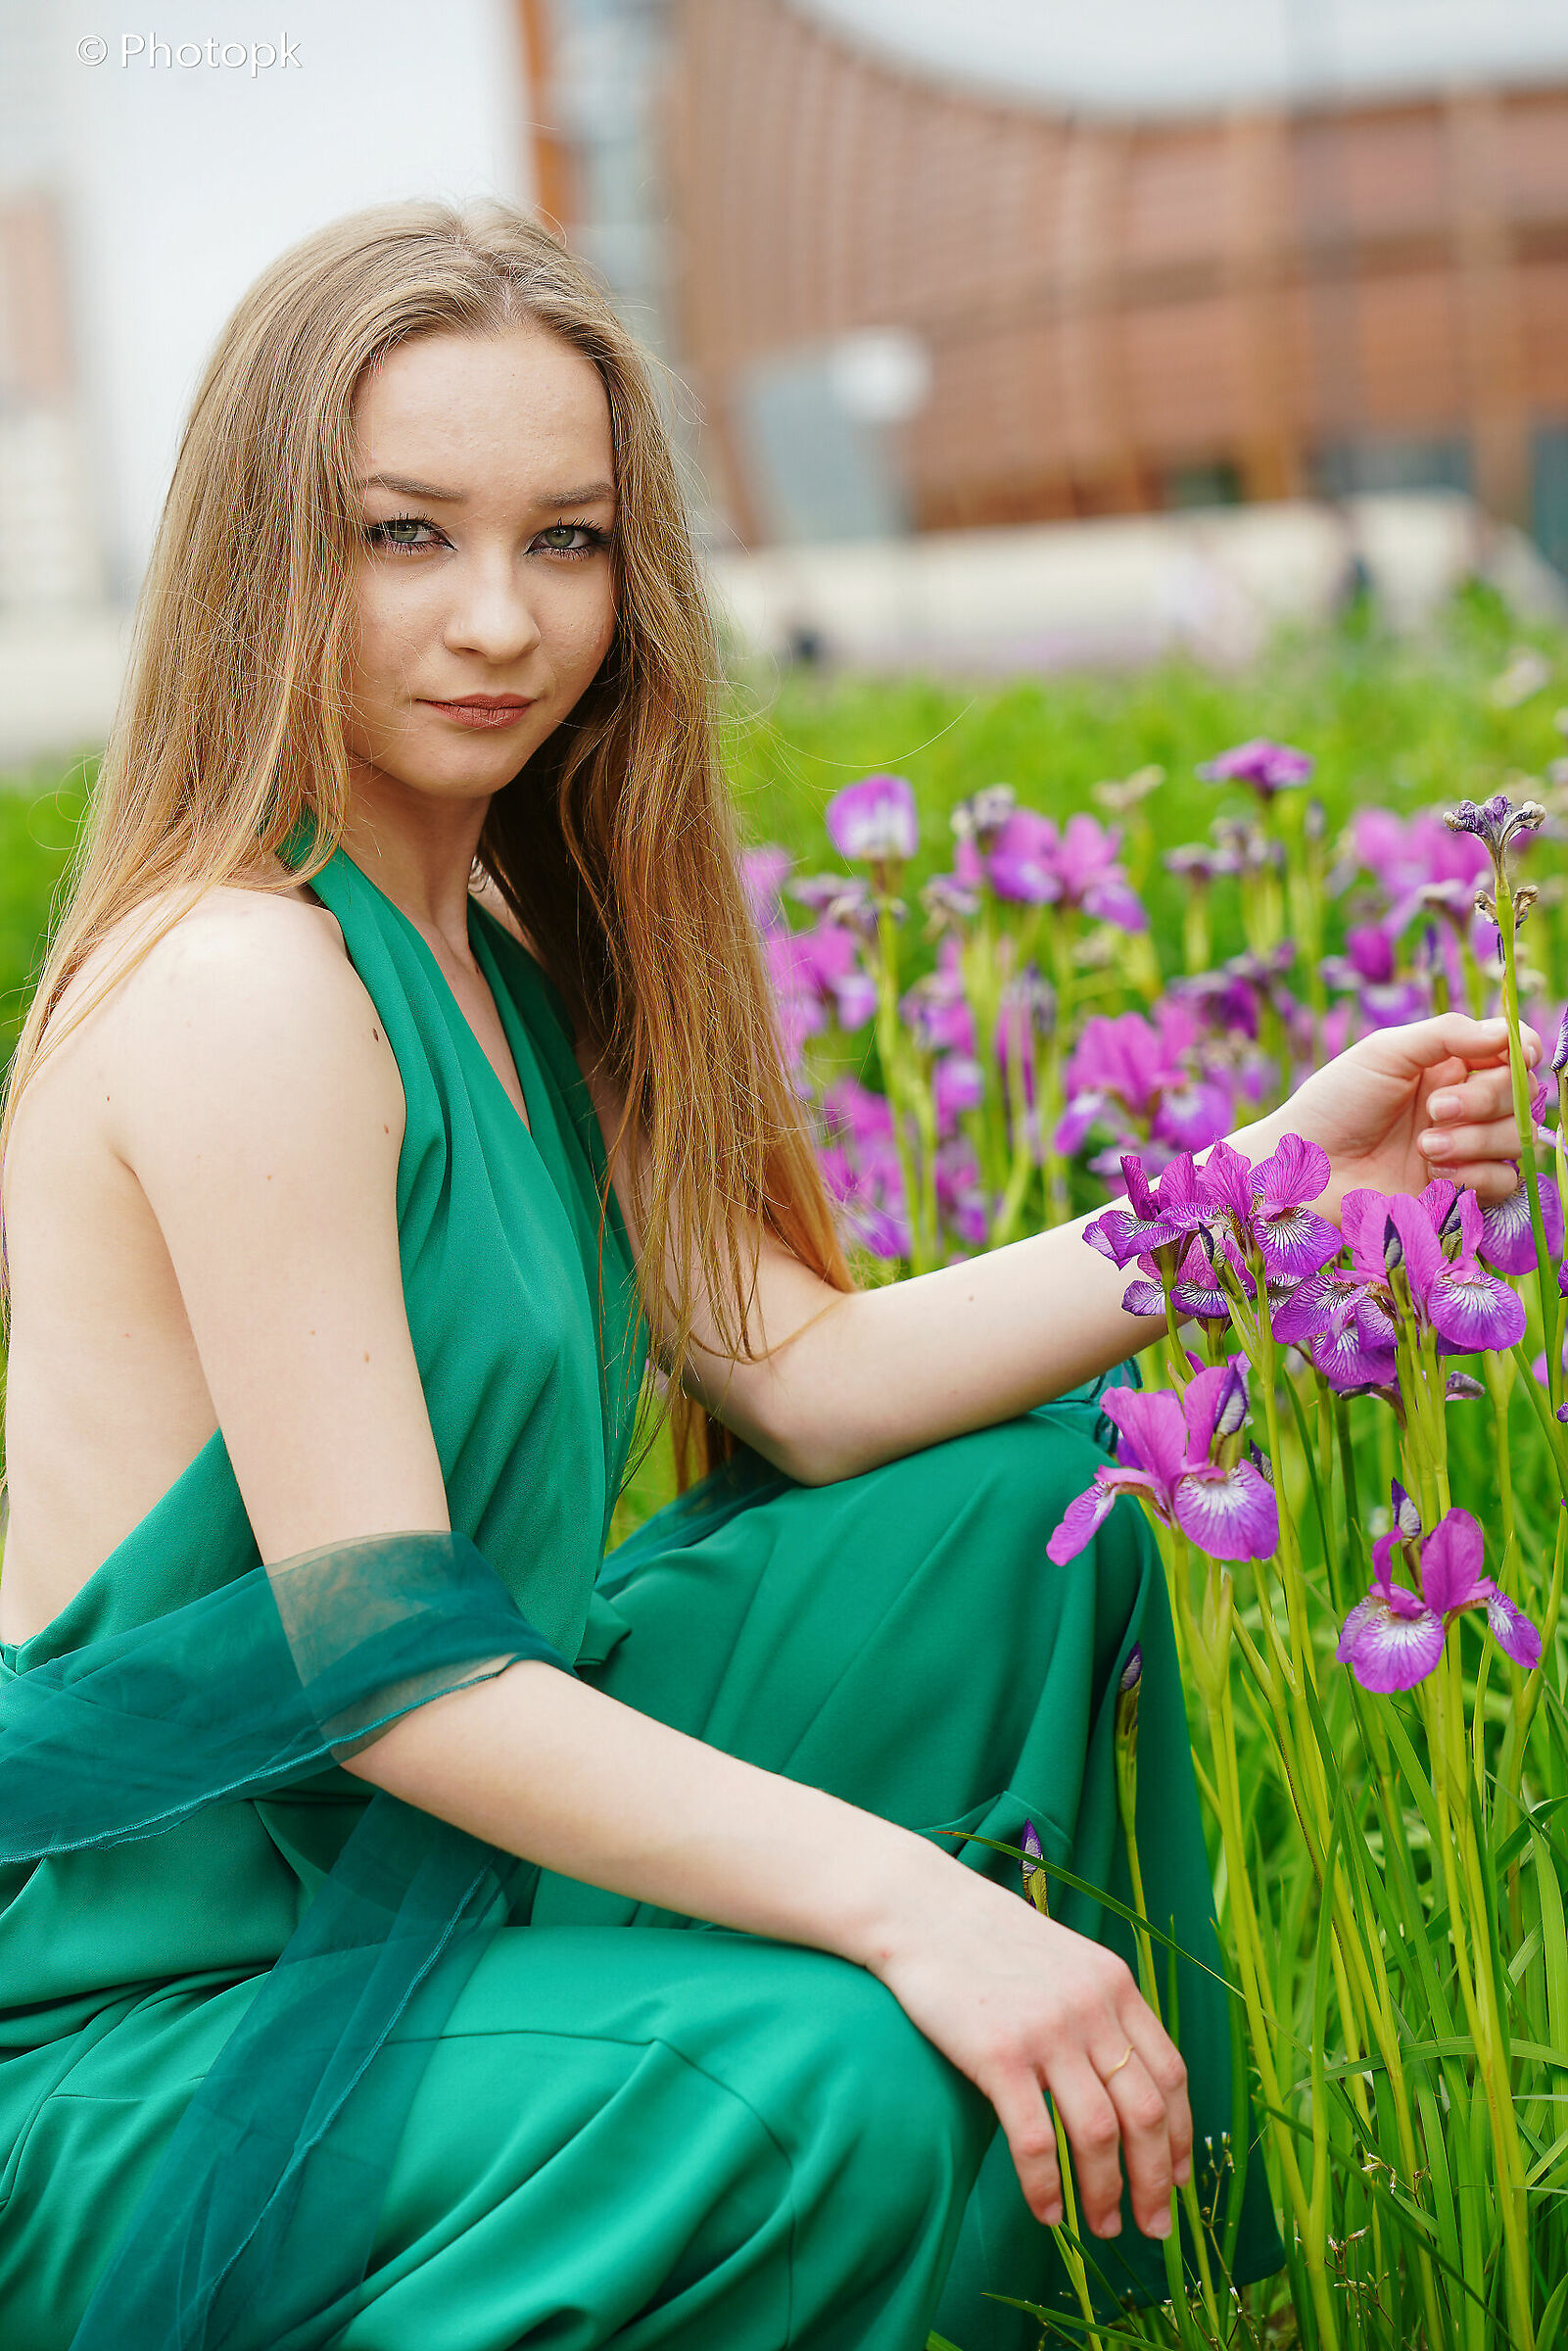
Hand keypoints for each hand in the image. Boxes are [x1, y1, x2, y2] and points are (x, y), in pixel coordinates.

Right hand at [870, 1864, 1190, 2239]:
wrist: (919, 1909)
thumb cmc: (986, 1941)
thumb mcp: (1062, 1960)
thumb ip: (1098, 2010)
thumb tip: (1122, 2082)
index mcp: (1113, 1984)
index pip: (1169, 2074)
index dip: (1179, 2136)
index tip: (1176, 2179)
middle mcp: (1090, 2007)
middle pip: (1145, 2113)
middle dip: (1154, 2182)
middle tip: (1152, 2229)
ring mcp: (1046, 2030)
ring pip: (1099, 2134)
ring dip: (1106, 2193)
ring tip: (1103, 2228)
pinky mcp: (998, 2053)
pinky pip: (1035, 2139)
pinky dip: (1046, 2186)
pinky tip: (1046, 2213)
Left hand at [1269, 1013, 1540, 1218]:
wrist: (1302, 1171)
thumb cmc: (1334, 1103)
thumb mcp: (1384, 1053)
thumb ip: (1447, 1034)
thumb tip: (1506, 1033)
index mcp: (1448, 1064)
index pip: (1513, 1051)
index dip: (1522, 1051)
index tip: (1516, 1055)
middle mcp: (1463, 1104)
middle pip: (1523, 1094)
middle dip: (1488, 1099)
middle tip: (1434, 1110)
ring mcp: (1464, 1149)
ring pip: (1518, 1138)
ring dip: (1477, 1139)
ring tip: (1424, 1146)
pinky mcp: (1459, 1191)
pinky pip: (1504, 1182)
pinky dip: (1475, 1175)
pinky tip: (1432, 1173)